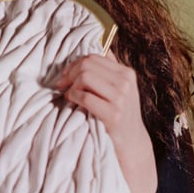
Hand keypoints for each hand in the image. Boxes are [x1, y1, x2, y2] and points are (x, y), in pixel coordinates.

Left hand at [56, 53, 157, 192]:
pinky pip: (85, 97)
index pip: (93, 57)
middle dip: (69, 74)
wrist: (131, 144)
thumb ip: (109, 70)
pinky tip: (72, 104)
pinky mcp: (114, 114)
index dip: (74, 65)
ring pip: (85, 77)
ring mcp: (121, 98)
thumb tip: (98, 47)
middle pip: (87, 65)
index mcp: (126, 73)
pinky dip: (74, 98)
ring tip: (69, 96)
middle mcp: (126, 82)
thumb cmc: (119, 116)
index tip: (65, 77)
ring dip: (71, 86)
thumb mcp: (119, 90)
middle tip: (62, 87)